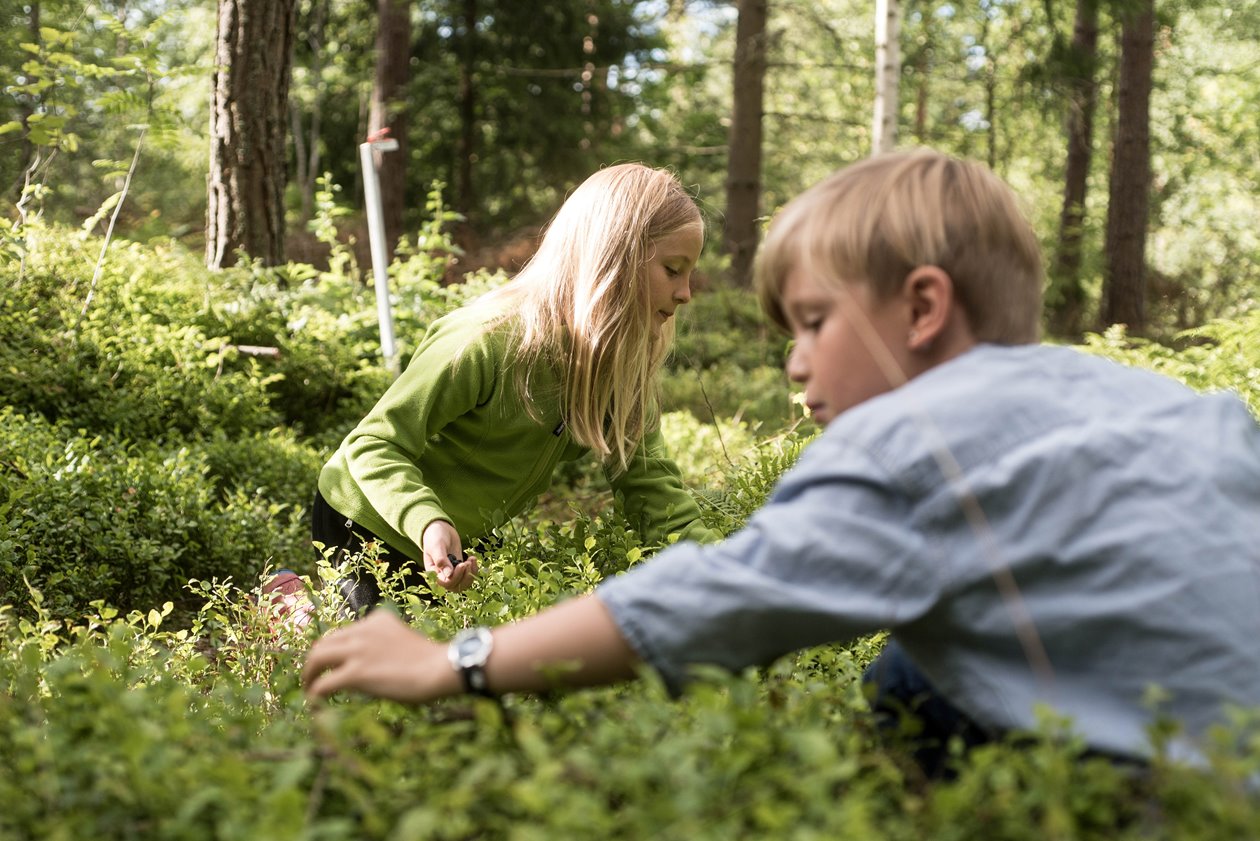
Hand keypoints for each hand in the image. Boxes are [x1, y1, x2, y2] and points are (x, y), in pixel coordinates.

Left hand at [302, 609, 457, 701]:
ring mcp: (358, 650)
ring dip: (309, 674)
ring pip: (317, 658)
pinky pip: (324, 683)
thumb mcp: (402, 640)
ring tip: (308, 688)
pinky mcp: (356, 673)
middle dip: (314, 660)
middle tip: (312, 675)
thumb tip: (369, 666)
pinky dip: (316, 693)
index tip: (330, 663)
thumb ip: (383, 644)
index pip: (344, 633)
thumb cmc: (430, 660)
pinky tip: (316, 702)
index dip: (333, 649)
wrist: (440, 668)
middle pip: (324, 642)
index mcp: (377, 619)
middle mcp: (363, 630)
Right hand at [421, 520, 478, 591]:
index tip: (462, 564)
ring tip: (471, 559)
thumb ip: (441, 560)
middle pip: (456, 587)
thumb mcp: (436, 546)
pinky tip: (472, 558)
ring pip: (463, 584)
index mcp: (433, 573)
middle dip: (464, 576)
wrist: (441, 529)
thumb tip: (448, 575)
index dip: (455, 577)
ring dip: (470, 574)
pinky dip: (474, 569)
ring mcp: (452, 573)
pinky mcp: (460, 569)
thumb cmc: (435, 536)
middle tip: (467, 562)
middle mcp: (442, 576)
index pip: (445, 583)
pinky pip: (468, 576)